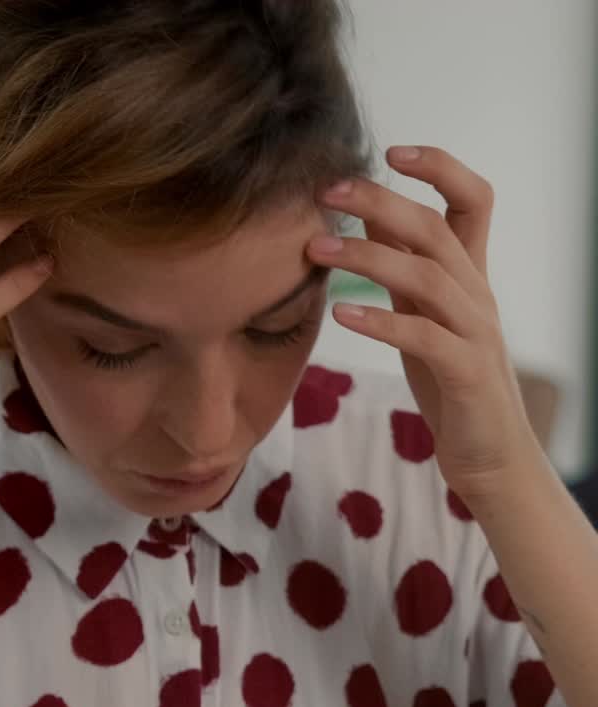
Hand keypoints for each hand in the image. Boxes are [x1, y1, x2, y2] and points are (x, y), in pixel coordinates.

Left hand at [308, 148, 536, 504]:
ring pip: (426, 275)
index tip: (389, 150)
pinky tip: (342, 316)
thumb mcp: (423, 316)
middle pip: (434, 227)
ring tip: (316, 251)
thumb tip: (367, 218)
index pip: (472, 198)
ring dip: (366, 258)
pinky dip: (381, 322)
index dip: (439, 166)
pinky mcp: (466, 372)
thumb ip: (402, 269)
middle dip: (379, 201)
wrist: (490, 456)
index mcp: (469, 275)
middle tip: (326, 192)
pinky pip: (424, 337)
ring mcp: (475, 331)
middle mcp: (477, 294)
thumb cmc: (451, 383)